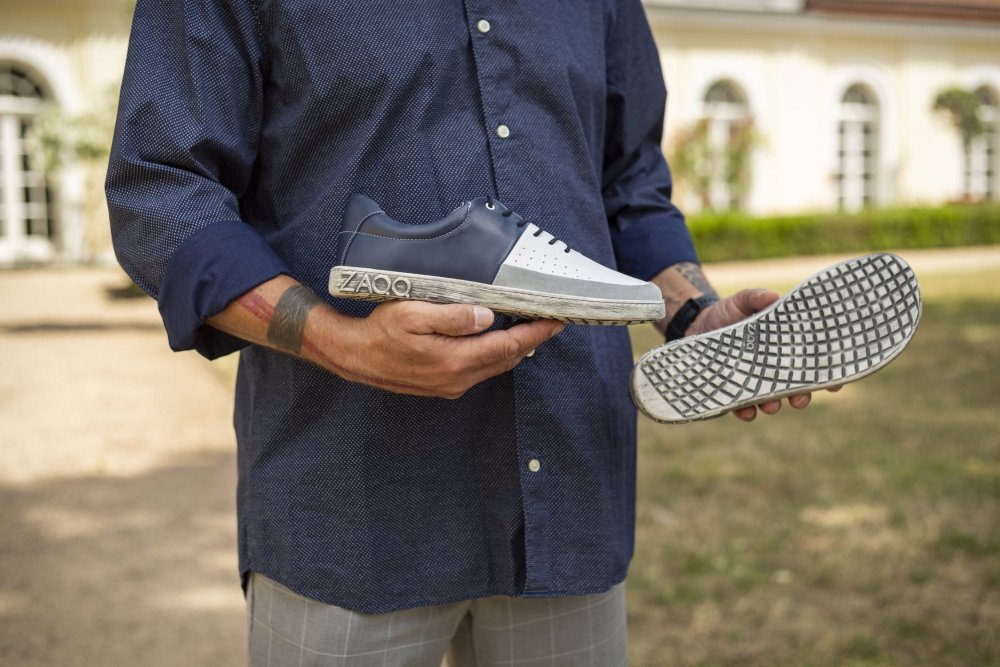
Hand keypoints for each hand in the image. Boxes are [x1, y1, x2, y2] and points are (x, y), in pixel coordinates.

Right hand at [329, 301, 562, 398]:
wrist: (355, 356)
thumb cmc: (380, 331)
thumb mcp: (413, 314)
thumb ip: (453, 316)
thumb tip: (487, 316)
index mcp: (454, 360)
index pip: (507, 345)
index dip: (534, 333)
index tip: (555, 321)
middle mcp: (458, 379)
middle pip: (507, 358)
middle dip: (531, 340)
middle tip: (549, 321)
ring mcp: (452, 385)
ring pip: (496, 367)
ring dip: (515, 348)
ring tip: (531, 329)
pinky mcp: (445, 386)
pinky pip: (481, 370)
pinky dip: (497, 355)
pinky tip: (499, 341)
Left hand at [686, 289, 841, 421]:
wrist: (698, 324)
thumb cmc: (729, 312)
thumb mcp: (743, 300)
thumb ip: (757, 298)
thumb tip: (773, 297)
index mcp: (785, 348)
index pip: (812, 363)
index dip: (827, 375)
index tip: (836, 383)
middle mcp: (774, 369)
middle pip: (796, 388)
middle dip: (801, 396)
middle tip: (800, 398)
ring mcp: (754, 382)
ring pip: (771, 401)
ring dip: (774, 406)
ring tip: (772, 406)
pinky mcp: (732, 390)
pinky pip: (742, 408)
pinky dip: (745, 412)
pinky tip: (746, 412)